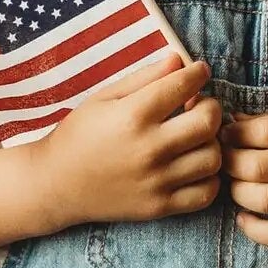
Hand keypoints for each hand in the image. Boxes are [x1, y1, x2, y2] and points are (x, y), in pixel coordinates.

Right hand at [32, 57, 222, 229]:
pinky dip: (208, 177)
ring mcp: (156, 182)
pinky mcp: (159, 207)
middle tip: (198, 106)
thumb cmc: (79, 135)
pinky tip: (192, 165)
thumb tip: (179, 60)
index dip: (197, 73)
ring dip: (210, 142)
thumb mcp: (104, 98)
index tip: (198, 72)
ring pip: (213, 158)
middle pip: (208, 122)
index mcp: (132, 116)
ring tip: (194, 137)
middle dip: (210, 107)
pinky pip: (206, 192)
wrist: (55, 184)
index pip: (183, 86)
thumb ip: (144, 78)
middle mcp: (148, 149)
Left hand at [224, 109, 267, 245]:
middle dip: (230, 163)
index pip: (260, 132)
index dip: (234, 134)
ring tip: (236, 184)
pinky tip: (244, 217)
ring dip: (237, 192)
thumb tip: (233, 123)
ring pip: (259, 199)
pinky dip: (252, 229)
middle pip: (254, 166)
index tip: (226, 136)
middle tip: (225, 161)